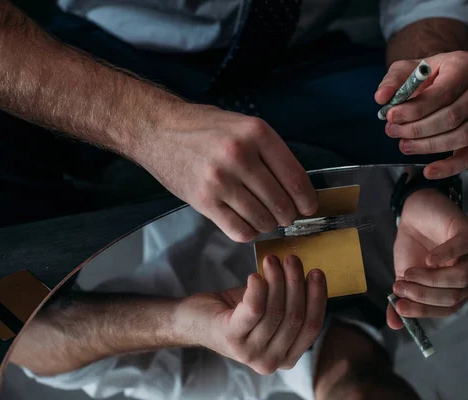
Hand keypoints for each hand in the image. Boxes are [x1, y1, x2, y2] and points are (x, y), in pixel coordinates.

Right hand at [131, 103, 317, 241]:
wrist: (159, 130)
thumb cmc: (204, 128)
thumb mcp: (243, 126)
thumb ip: (269, 151)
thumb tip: (296, 186)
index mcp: (257, 133)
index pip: (295, 177)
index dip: (307, 199)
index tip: (308, 207)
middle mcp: (240, 156)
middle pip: (281, 202)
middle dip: (288, 215)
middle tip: (284, 216)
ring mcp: (220, 180)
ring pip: (262, 219)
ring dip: (268, 225)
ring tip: (264, 219)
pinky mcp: (203, 200)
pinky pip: (238, 230)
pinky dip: (249, 232)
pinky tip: (247, 224)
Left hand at [175, 255, 327, 373]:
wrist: (194, 319)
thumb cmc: (235, 312)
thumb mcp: (270, 313)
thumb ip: (290, 303)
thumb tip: (312, 275)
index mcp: (286, 357)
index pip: (312, 327)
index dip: (317, 297)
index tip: (316, 272)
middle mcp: (270, 361)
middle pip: (295, 317)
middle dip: (296, 283)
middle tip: (291, 259)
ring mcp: (249, 352)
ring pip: (275, 311)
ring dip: (277, 279)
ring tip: (272, 260)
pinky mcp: (231, 337)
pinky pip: (254, 309)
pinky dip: (258, 288)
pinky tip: (255, 276)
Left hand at [375, 51, 467, 179]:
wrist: (437, 77)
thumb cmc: (422, 73)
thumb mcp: (404, 69)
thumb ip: (393, 81)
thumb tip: (382, 98)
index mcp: (464, 65)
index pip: (443, 92)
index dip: (416, 108)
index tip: (391, 115)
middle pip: (452, 116)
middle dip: (417, 128)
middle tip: (392, 130)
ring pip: (460, 136)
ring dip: (428, 145)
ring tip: (403, 145)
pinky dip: (449, 167)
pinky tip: (429, 171)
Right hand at [387, 188, 467, 328]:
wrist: (414, 213)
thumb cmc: (413, 246)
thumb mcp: (403, 277)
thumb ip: (401, 299)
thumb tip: (394, 325)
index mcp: (458, 288)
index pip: (448, 308)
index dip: (423, 310)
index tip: (400, 307)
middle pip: (454, 296)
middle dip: (423, 295)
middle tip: (399, 287)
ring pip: (460, 278)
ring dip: (430, 279)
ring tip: (407, 273)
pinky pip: (463, 249)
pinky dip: (445, 256)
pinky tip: (427, 258)